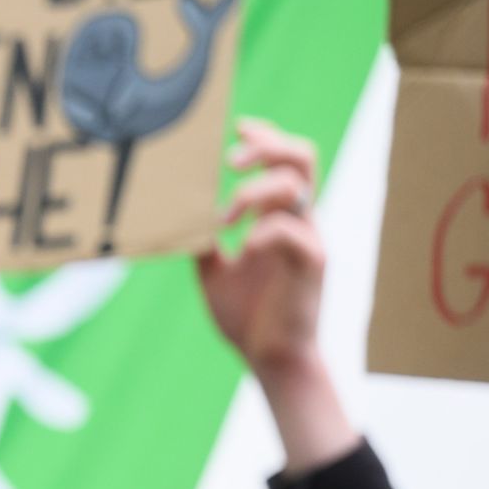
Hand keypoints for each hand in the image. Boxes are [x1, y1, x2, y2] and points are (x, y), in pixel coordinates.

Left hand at [196, 118, 326, 382]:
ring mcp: (309, 240)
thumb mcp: (213, 272)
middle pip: (302, 158)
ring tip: (225, 217)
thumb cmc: (247, 316)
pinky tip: (242, 250)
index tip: (237, 128)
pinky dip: (263, 232)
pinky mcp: (312, 265)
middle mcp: (299, 221)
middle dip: (267, 147)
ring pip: (297, 187)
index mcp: (279, 218)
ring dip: (255, 192)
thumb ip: (203, 242)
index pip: (284, 160)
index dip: (265, 138)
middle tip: (230, 163)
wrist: (271, 360)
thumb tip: (176, 217)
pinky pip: (293, 232)